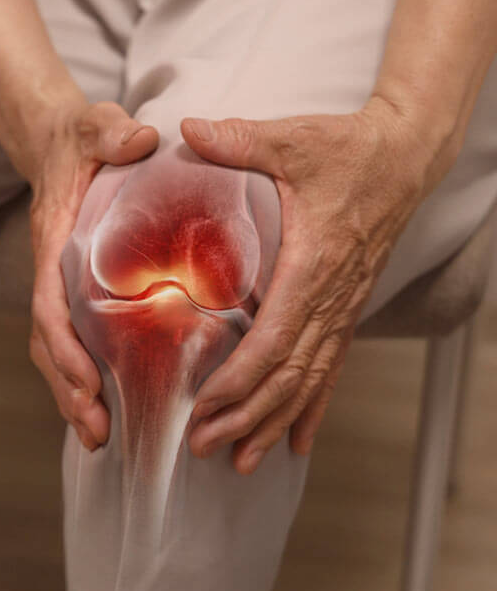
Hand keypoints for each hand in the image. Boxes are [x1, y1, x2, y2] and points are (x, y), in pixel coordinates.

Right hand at [25, 99, 158, 450]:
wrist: (60, 144)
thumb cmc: (81, 139)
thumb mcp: (95, 125)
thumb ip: (111, 130)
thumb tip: (141, 138)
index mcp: (52, 239)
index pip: (47, 301)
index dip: (63, 346)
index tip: (85, 381)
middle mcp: (50, 271)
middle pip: (47, 342)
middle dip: (67, 389)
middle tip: (96, 430)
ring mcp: (60, 285)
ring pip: (55, 350)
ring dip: (72, 395)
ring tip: (99, 436)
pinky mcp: (75, 292)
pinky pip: (73, 341)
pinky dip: (82, 378)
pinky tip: (106, 407)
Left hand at [180, 95, 446, 473]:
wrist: (405, 154)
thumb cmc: (347, 148)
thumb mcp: (292, 138)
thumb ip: (238, 139)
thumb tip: (185, 129)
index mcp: (313, 265)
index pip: (276, 338)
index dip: (241, 379)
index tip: (206, 407)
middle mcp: (331, 298)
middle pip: (289, 375)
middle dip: (246, 416)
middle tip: (204, 449)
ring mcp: (343, 308)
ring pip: (309, 382)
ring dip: (273, 423)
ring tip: (240, 461)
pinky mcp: (347, 307)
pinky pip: (330, 369)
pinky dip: (311, 408)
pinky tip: (295, 442)